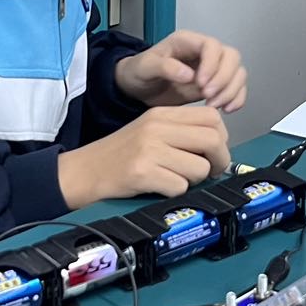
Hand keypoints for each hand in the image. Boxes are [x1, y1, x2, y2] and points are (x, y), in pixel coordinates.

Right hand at [57, 105, 231, 206]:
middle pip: (213, 140)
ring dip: (194, 180)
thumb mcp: (150, 131)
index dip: (221, 138)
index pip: (212, 117)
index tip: (212, 152)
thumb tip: (219, 146)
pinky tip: (159, 187)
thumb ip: (181, 132)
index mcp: (161, 113)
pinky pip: (179, 187)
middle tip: (208, 172)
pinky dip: (175, 192)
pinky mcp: (142, 173)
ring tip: (176, 179)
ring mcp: (149, 149)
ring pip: (199, 167)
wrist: (83, 171)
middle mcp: (156, 127)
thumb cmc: (120, 155)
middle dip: (218, 161)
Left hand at [115, 29, 246, 111]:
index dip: (212, 64)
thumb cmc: (139, 72)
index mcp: (188, 42)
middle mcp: (204, 52)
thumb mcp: (145, 67)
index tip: (201, 84)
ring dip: (231, 90)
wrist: (137, 89)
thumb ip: (165, 67)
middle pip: (231, 57)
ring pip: (237, 72)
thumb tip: (189, 74)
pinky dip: (236, 98)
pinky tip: (227, 110)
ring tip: (214, 107)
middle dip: (224, 79)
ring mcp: (212, 68)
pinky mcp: (215, 84)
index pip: (213, 46)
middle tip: (207, 97)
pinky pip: (236, 88)